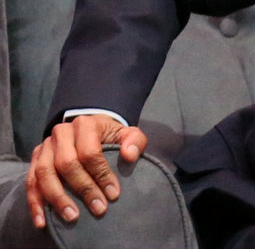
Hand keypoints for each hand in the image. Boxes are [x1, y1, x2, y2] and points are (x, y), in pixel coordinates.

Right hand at [25, 114, 147, 228]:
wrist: (90, 129)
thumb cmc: (110, 136)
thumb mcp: (127, 133)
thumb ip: (134, 140)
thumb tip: (130, 155)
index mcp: (85, 124)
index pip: (90, 152)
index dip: (101, 175)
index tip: (113, 194)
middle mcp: (61, 133)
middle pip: (66, 164)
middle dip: (83, 189)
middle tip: (98, 209)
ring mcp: (45, 146)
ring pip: (44, 174)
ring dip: (57, 198)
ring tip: (72, 217)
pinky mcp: (35, 159)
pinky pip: (30, 182)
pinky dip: (35, 203)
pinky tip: (42, 220)